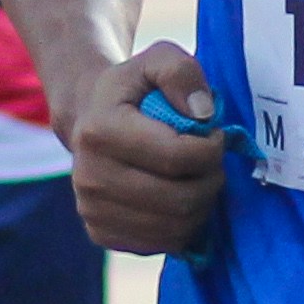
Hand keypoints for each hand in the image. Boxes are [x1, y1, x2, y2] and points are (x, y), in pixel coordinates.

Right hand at [70, 37, 226, 256]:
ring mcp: (92, 211)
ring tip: (199, 178)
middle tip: (212, 162)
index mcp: (100, 131)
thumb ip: (182, 72)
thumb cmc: (133, 90)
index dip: (212, 149)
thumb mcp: (158, 59)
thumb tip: (203, 115)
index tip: (215, 135)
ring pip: (175, 228)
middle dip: (211, 180)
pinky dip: (184, 226)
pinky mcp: (101, 235)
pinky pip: (162, 244)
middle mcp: (89, 176)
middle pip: (179, 199)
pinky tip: (181, 198)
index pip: (177, 157)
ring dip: (202, 205)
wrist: (88, 119)